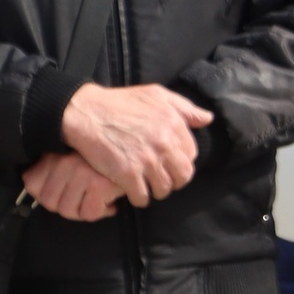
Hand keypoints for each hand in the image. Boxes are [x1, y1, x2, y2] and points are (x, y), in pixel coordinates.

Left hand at [21, 152, 120, 221]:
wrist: (142, 143)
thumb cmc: (111, 150)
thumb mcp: (77, 150)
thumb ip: (53, 165)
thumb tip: (32, 184)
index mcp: (56, 154)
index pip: (32, 185)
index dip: (46, 195)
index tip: (66, 194)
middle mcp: (65, 163)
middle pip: (49, 202)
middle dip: (68, 207)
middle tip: (84, 202)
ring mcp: (81, 174)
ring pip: (68, 211)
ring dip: (84, 211)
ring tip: (98, 202)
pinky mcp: (99, 185)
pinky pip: (89, 213)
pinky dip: (102, 211)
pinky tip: (111, 203)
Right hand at [61, 83, 210, 206]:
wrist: (86, 112)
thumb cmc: (120, 102)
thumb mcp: (156, 95)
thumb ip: (185, 107)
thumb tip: (207, 119)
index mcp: (174, 125)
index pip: (191, 154)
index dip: (182, 160)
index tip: (172, 163)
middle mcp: (164, 144)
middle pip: (183, 175)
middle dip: (175, 180)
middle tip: (164, 180)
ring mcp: (146, 160)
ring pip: (164, 188)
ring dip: (158, 191)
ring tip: (150, 188)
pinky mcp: (127, 174)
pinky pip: (142, 196)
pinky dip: (140, 198)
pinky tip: (135, 194)